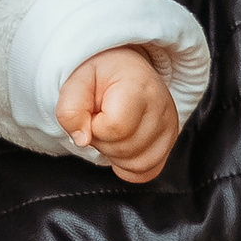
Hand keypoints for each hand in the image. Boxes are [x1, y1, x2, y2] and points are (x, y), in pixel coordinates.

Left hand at [57, 46, 178, 182]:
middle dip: (102, 140)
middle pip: (124, 148)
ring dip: (114, 153)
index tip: (93, 111)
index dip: (94, 126)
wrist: (123, 69)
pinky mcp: (169, 142)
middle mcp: (161, 106)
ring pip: (137, 164)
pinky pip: (147, 171)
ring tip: (112, 128)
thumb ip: (70, 108)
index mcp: (138, 85)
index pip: (115, 127)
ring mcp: (169, 126)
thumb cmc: (100, 75)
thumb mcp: (76, 81)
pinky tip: (121, 143)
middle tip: (101, 118)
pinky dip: (128, 165)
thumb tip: (81, 139)